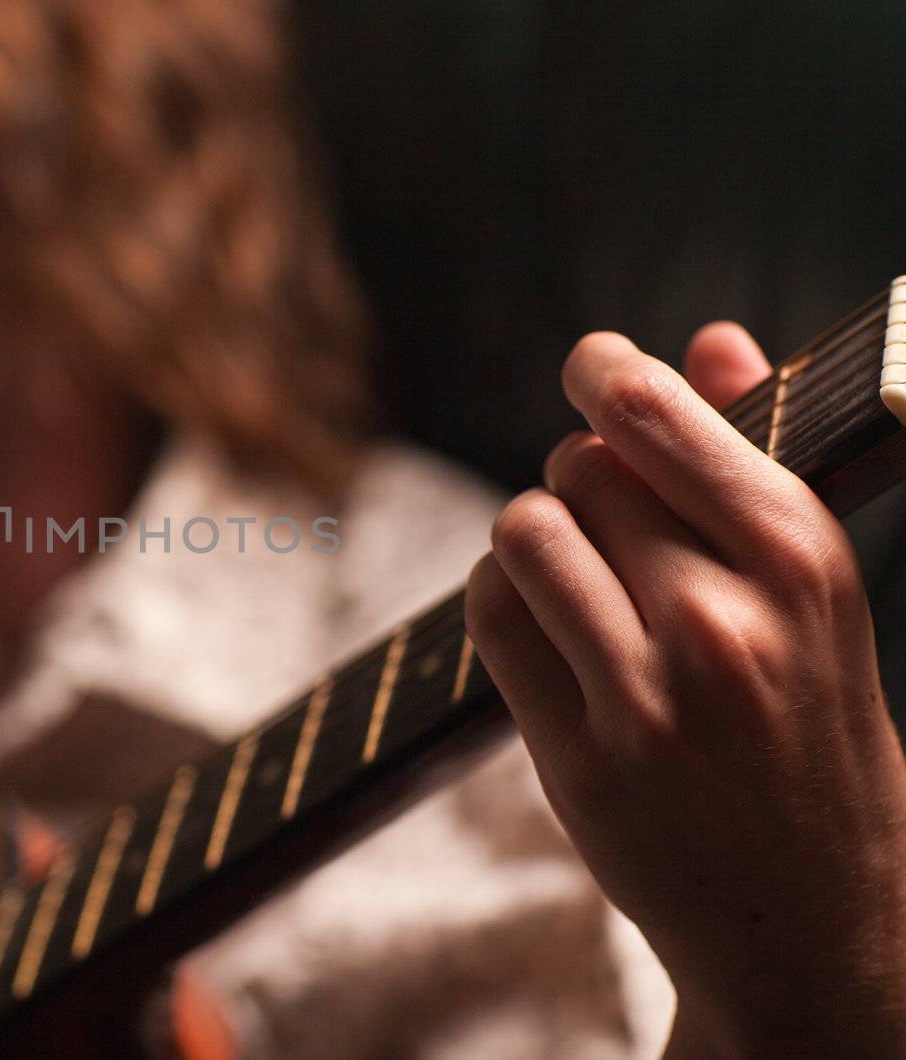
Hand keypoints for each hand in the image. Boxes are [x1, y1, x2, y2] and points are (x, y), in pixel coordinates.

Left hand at [464, 323, 905, 1056]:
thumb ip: (755, 459)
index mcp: (803, 564)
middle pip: (580, 471)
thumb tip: (712, 341)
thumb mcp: (814, 595)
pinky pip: (491, 615)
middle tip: (610, 525)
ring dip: (534, 538)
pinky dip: (499, 597)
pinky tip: (539, 620)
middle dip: (583, 480)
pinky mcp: (581, 758)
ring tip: (573, 575)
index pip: (660, 421)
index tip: (594, 363)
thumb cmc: (810, 728)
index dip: (609, 375)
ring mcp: (649, 699)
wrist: (815, 914)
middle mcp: (726, 624)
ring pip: (524, 532)